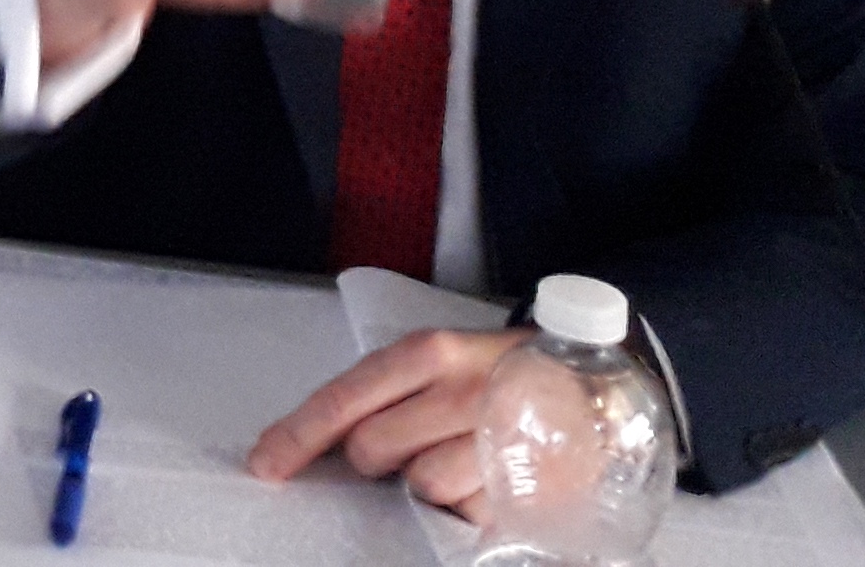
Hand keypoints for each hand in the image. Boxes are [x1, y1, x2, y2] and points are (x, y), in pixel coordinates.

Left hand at [248, 328, 525, 511]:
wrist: (599, 383)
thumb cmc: (500, 373)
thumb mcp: (442, 363)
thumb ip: (389, 397)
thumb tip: (326, 446)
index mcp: (427, 352)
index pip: (342, 399)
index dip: (296, 437)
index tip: (265, 465)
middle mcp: (460, 389)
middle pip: (372, 449)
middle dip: (376, 459)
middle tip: (411, 445)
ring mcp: (497, 435)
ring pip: (424, 486)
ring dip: (431, 484)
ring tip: (464, 458)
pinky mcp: (531, 479)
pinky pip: (473, 512)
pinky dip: (473, 505)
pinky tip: (492, 479)